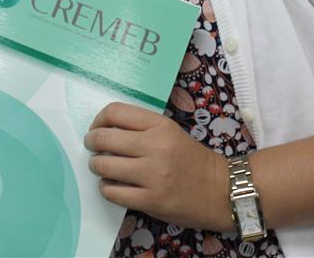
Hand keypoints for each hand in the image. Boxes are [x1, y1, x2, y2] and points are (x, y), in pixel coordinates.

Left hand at [84, 102, 234, 232]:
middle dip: (92, 142)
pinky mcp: (150, 200)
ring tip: (102, 167)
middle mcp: (155, 147)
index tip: (97, 128)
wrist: (221, 191)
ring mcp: (153, 175)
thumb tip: (104, 128)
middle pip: (104, 138)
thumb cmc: (192, 159)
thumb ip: (142, 127)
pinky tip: (112, 185)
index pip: (115, 112)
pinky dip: (106, 188)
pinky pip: (111, 192)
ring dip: (97, 166)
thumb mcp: (171, 132)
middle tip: (93, 147)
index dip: (98, 120)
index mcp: (160, 125)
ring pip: (103, 165)